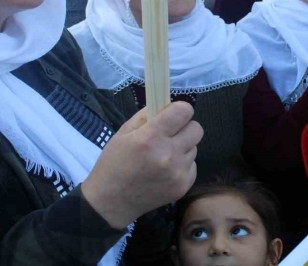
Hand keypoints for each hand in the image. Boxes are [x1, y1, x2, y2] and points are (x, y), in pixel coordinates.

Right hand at [82, 102, 202, 228]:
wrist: (111, 202)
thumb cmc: (114, 164)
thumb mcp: (124, 133)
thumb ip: (147, 116)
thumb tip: (166, 105)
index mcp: (151, 137)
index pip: (183, 111)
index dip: (179, 110)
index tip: (172, 115)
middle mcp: (168, 154)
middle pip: (196, 129)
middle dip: (185, 127)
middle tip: (171, 133)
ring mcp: (178, 172)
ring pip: (194, 147)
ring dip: (182, 147)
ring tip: (163, 155)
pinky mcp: (183, 186)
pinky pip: (192, 165)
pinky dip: (182, 164)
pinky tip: (165, 170)